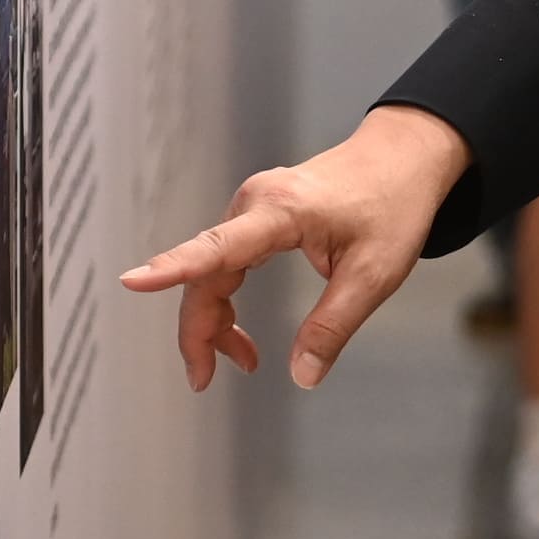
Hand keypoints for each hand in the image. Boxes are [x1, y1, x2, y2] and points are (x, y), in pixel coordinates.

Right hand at [118, 103, 468, 390]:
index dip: (173, 268)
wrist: (404, 158)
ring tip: (243, 362)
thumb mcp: (375, 274)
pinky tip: (241, 338)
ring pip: (211, 274)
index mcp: (282, 211)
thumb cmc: (393, 204)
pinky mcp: (256, 216)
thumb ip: (333, 326)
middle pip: (206, 276)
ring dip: (215, 321)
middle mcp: (255, 203)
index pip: (217, 246)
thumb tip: (301, 376)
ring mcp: (252, 207)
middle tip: (203, 381)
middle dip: (200, 331)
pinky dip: (227, 302)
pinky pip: (224, 264)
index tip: (133, 281)